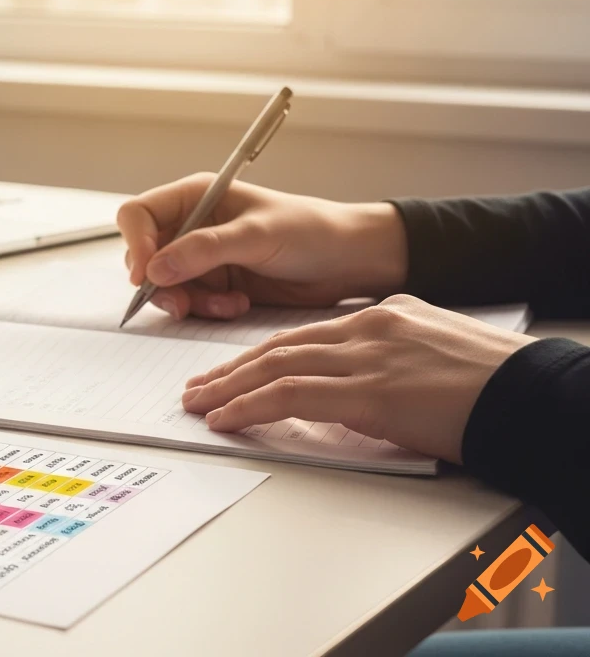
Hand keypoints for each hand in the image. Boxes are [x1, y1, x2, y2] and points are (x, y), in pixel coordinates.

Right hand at [117, 174, 408, 319]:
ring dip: (189, 301)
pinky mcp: (215, 284)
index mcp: (195, 196)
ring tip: (225, 304)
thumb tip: (155, 268)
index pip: (138, 215)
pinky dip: (206, 310)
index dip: (135, 244)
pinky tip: (236, 305)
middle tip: (182, 304)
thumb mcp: (256, 235)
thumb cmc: (310, 231)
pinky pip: (190, 303)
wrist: (349, 261)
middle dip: (160, 283)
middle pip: (144, 255)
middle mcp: (192, 225)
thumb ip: (204, 250)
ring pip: (165, 285)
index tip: (147, 274)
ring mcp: (201, 257)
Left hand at [179, 295, 535, 462]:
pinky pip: (290, 395)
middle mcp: (369, 328)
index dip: (263, 354)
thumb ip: (392, 361)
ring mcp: (366, 357)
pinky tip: (225, 417)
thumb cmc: (497, 385)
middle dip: (233, 368)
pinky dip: (250, 405)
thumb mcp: (437, 356)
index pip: (306, 334)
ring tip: (198, 402)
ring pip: (276, 367)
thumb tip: (363, 390)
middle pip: (281, 346)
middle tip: (198, 385)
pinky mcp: (368, 391)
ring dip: (228, 387)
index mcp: (386, 316)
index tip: (234, 369)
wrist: (534, 396)